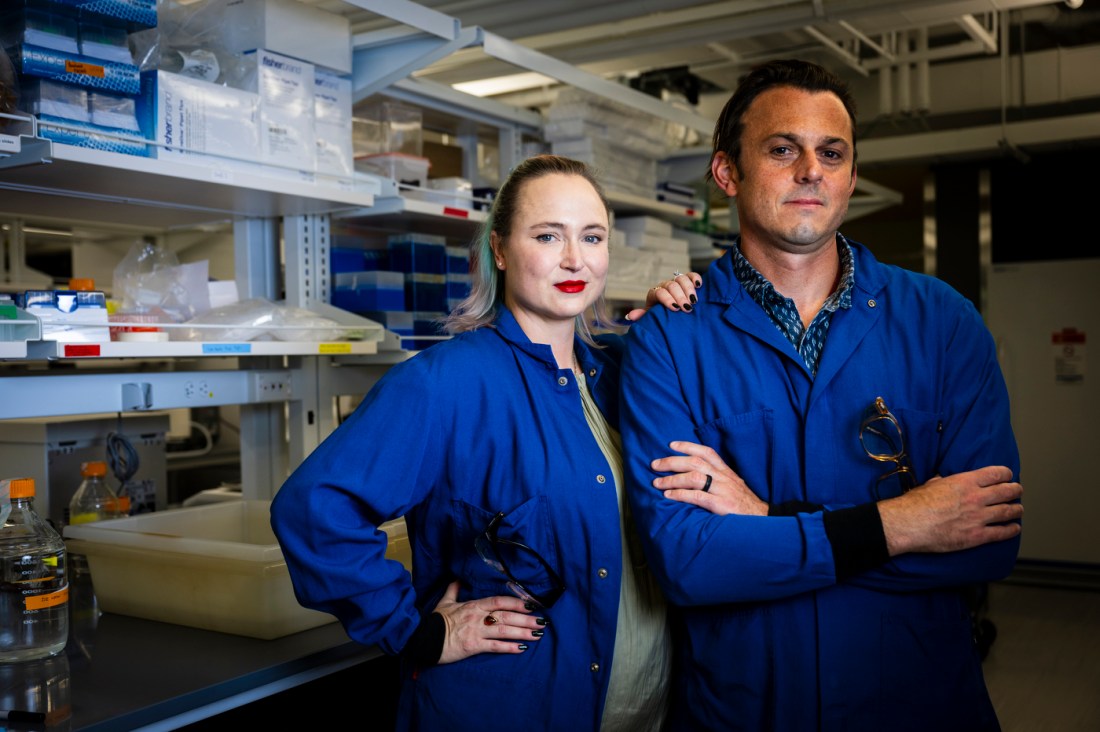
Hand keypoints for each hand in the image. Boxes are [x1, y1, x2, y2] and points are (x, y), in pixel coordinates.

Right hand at [431, 580, 547, 663]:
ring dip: (523, 633)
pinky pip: (494, 647)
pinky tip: (521, 649)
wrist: (423, 638)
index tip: (532, 605)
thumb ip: (454, 589)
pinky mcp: (473, 646)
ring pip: (504, 631)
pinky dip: (509, 648)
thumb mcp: (445, 602)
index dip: (517, 602)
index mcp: (474, 605)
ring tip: (537, 635)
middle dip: (526, 619)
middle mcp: (478, 617)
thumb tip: (456, 578)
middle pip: (507, 616)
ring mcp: (476, 631)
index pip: (500, 601)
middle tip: (542, 623)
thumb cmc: (434, 621)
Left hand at [625, 271, 701, 321]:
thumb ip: (643, 317)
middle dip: (680, 296)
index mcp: (654, 294)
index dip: (667, 299)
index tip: (675, 308)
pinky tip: (699, 285)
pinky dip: (695, 278)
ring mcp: (676, 282)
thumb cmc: (661, 318)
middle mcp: (665, 286)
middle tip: (687, 308)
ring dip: (688, 289)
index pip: (659, 292)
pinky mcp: (687, 281)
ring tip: (694, 300)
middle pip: (671, 285)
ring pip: (681, 279)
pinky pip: (691, 275)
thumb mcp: (652, 319)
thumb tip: (630, 316)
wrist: (671, 317)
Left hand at [650, 440, 768, 515]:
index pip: (706, 452)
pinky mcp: (722, 505)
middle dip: (672, 462)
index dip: (688, 446)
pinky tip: (668, 496)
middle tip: (655, 465)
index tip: (671, 444)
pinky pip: (697, 496)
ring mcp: (724, 490)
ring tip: (657, 483)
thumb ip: (717, 480)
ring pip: (694, 477)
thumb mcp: (733, 487)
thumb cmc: (744, 505)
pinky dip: (680, 494)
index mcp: (726, 472)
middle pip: (695, 462)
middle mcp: (724, 477)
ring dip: (672, 479)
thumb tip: (693, 476)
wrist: (764, 521)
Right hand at [878, 466, 1022, 555]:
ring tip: (1019, 509)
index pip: (996, 474)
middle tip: (1018, 490)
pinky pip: (1001, 533)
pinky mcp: (977, 536)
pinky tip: (1015, 528)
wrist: (909, 523)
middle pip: (1006, 491)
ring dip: (1016, 509)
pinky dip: (1011, 530)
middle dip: (1015, 490)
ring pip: (1008, 511)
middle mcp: (976, 498)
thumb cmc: (916, 504)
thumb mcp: (931, 484)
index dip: (1005, 474)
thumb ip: (944, 481)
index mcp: (965, 482)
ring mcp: (979, 517)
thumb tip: (944, 479)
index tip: (1007, 476)